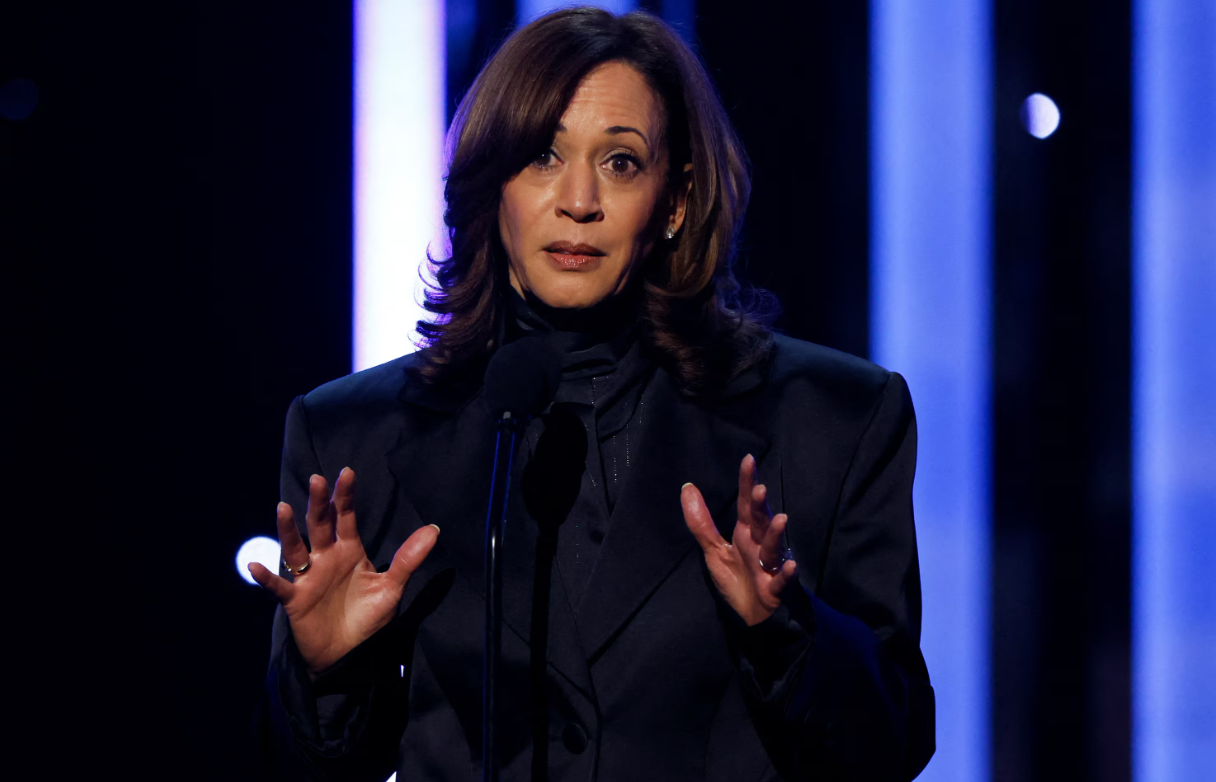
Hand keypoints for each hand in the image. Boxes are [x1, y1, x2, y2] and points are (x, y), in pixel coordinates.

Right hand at [249, 468, 439, 676]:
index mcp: (349, 551)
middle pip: (319, 525)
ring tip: (283, 508)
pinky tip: (255, 566)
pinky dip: (267, 577)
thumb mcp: (391, 587)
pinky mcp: (295, 599)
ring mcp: (308, 577)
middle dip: (318, 503)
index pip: (346, 518)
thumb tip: (434, 529)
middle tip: (317, 480)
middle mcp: (326, 558)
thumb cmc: (367, 618)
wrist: (350, 654)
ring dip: (287, 530)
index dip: (345, 497)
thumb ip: (408, 559)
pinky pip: (279, 586)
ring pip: (295, 549)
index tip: (347, 473)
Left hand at [681, 454, 796, 625]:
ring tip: (780, 519)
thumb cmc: (737, 580)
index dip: (747, 483)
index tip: (748, 460)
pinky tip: (791, 565)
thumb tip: (687, 487)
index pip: (746, 505)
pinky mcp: (774, 589)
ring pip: (773, 548)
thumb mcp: (714, 550)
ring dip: (776, 534)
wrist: (752, 617)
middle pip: (760, 522)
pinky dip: (786, 573)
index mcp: (745, 534)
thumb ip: (701, 522)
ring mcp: (768, 566)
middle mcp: (759, 546)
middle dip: (761, 507)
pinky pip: (781, 580)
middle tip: (760, 489)